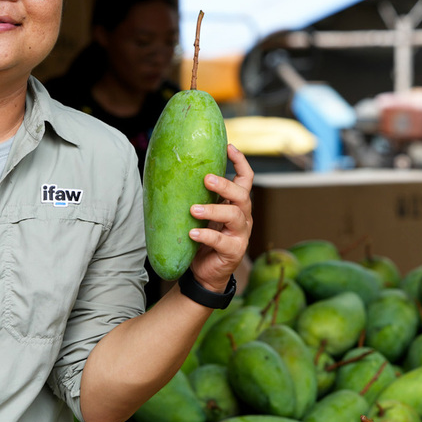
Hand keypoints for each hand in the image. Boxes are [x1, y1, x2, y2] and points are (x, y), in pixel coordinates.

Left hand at [187, 144, 253, 292]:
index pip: (246, 180)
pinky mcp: (234, 251)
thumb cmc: (202, 239)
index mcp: (237, 205)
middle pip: (242, 195)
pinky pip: (222, 241)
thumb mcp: (202, 215)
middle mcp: (243, 217)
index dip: (240, 163)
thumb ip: (198, 197)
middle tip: (207, 179)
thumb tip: (175, 171)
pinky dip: (206, 235)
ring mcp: (240, 235)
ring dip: (213, 210)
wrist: (205, 273)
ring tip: (193, 210)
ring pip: (234, 216)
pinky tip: (192, 233)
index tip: (229, 147)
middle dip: (226, 185)